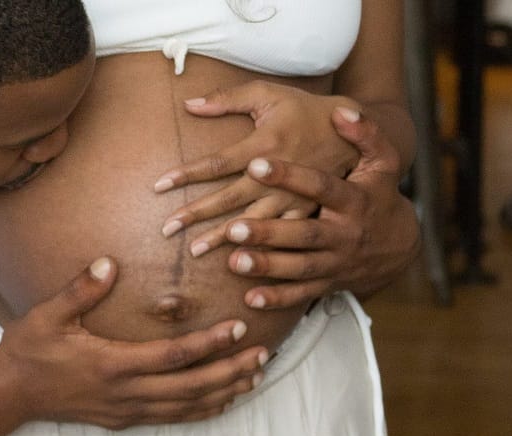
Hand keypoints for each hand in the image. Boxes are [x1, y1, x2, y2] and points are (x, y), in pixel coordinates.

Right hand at [0, 257, 267, 429]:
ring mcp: (126, 409)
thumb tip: (109, 263)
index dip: (210, 343)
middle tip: (263, 354)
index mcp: (112, 364)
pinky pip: (172, 418)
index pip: (174, 356)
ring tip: (253, 376)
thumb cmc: (29, 350)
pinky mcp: (123, 418)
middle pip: (191, 386)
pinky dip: (202, 410)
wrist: (10, 394)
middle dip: (230, 371)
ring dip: (223, 392)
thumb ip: (81, 290)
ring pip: (187, 406)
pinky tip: (221, 400)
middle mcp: (126, 392)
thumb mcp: (48, 315)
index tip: (238, 328)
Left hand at [156, 81, 364, 255]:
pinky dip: (263, 252)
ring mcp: (292, 198)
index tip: (159, 185)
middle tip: (167, 228)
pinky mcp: (305, 214)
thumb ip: (228, 98)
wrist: (353, 135)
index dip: (187, 173)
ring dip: (223, 238)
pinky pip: (281, 237)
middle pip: (229, 198)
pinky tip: (241, 265)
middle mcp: (276, 176)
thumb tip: (188, 103)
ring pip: (252, 223)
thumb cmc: (305, 110)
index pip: (217, 163)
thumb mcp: (269, 94)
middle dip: (196, 214)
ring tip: (195, 252)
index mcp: (264, 145)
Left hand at [220, 112, 419, 308]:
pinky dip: (278, 298)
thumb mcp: (381, 162)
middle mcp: (346, 233)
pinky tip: (250, 298)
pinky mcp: (329, 283)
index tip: (256, 163)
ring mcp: (337, 262)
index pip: (320, 185)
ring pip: (300, 266)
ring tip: (233, 261)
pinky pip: (302, 294)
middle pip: (305, 233)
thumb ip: (365, 134)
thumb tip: (342, 110)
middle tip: (233, 227)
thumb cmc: (377, 193)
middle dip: (270, 233)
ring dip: (267, 266)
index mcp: (354, 199)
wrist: (401, 243)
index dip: (291, 175)